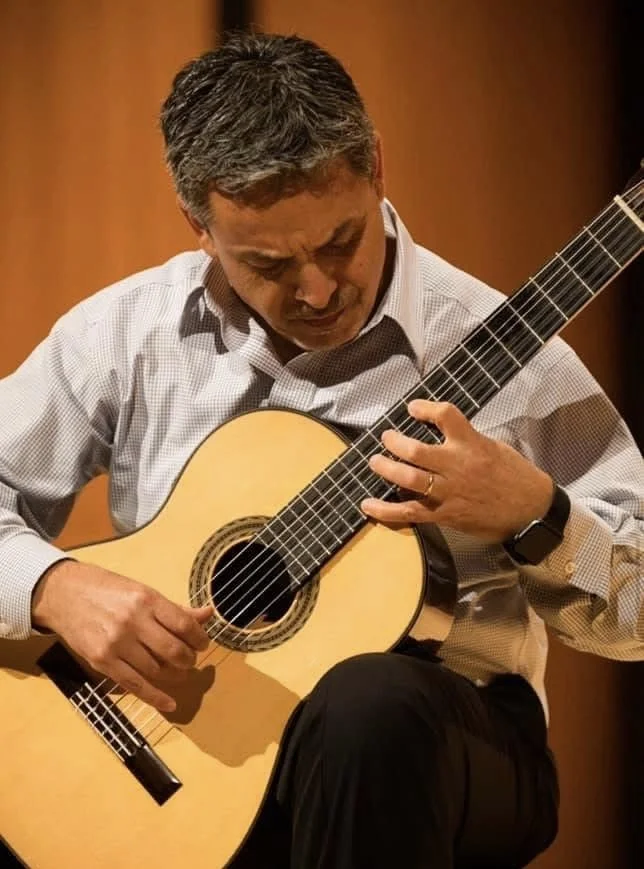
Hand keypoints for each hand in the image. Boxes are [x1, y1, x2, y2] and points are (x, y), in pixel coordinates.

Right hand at [32, 560, 212, 711]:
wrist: (63, 594)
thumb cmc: (107, 590)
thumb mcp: (142, 591)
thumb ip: (175, 608)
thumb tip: (208, 614)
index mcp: (146, 599)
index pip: (184, 624)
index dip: (199, 638)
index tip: (203, 644)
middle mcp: (133, 622)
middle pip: (173, 650)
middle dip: (189, 660)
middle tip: (190, 660)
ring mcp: (116, 643)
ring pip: (156, 669)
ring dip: (174, 675)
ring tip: (178, 672)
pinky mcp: (101, 661)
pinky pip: (134, 685)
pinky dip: (155, 697)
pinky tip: (169, 703)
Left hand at [361, 399, 553, 542]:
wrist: (531, 512)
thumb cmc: (516, 477)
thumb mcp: (495, 447)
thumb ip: (468, 439)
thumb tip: (444, 432)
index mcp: (472, 444)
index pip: (446, 415)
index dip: (425, 408)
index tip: (413, 408)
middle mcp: (458, 466)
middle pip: (416, 451)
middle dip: (394, 442)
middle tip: (387, 438)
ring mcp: (449, 492)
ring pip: (409, 479)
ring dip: (386, 469)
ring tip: (375, 462)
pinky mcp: (445, 515)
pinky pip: (410, 513)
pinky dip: (386, 510)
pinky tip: (369, 505)